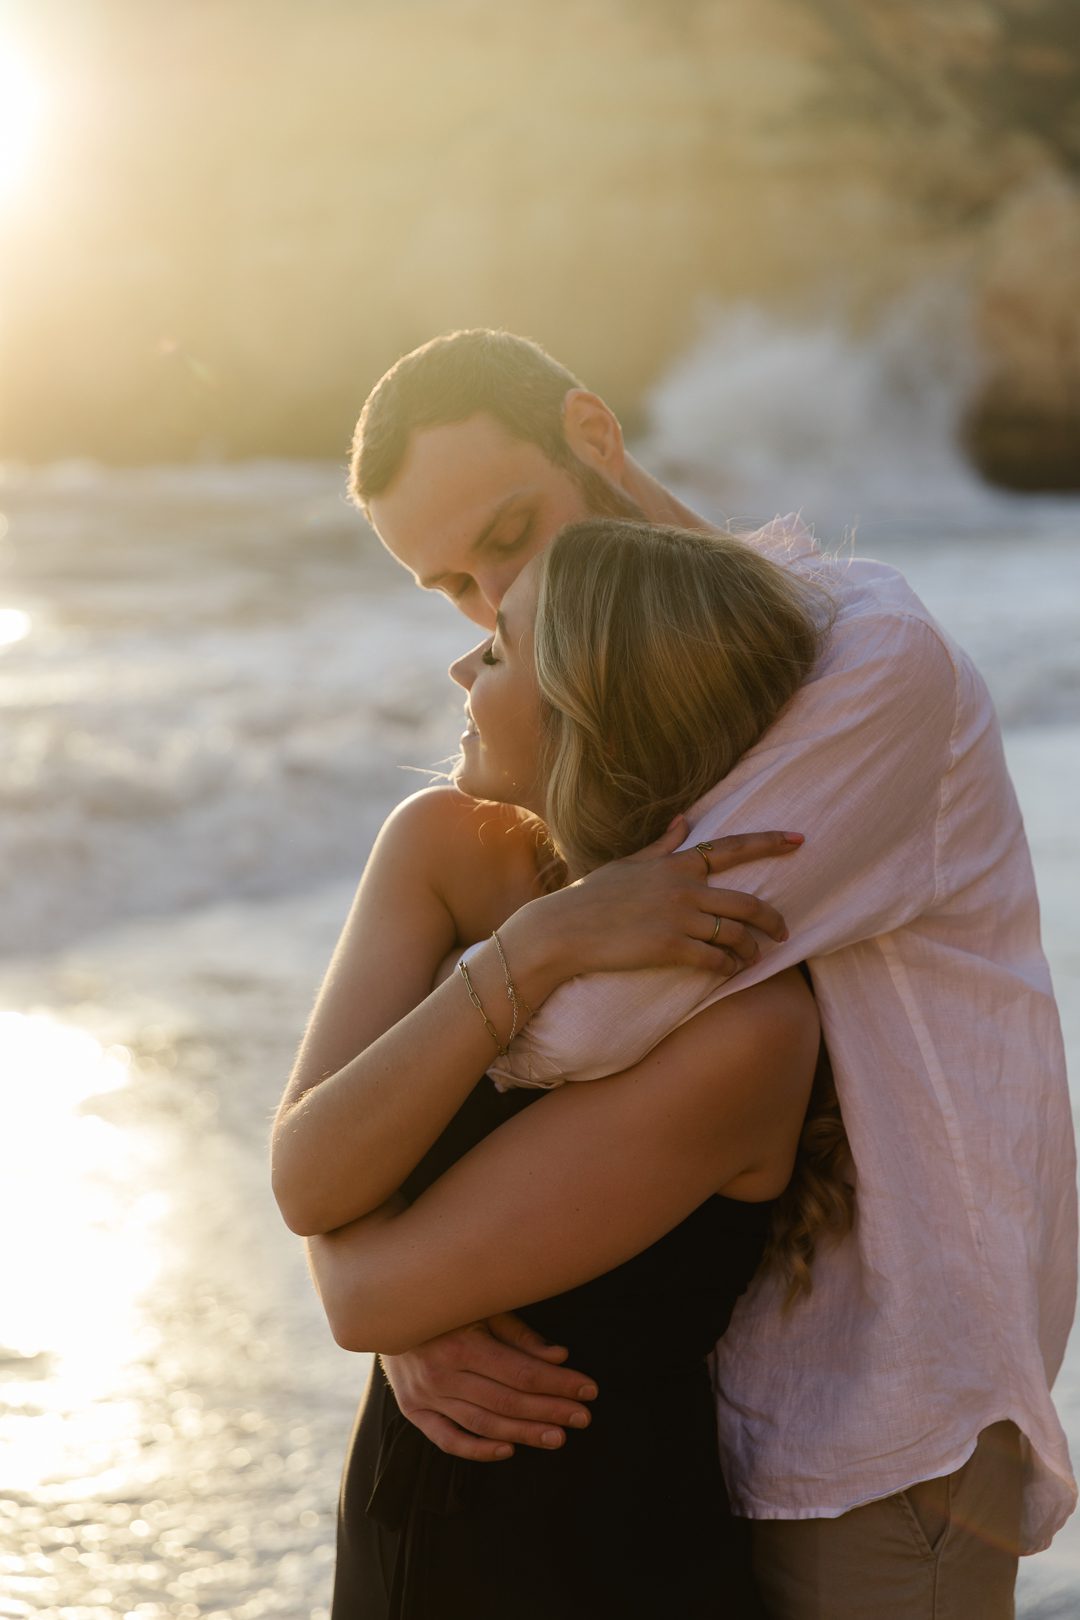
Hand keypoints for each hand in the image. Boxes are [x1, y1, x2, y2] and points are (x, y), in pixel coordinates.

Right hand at [379, 1312, 597, 1460]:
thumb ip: (518, 1334)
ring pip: (483, 1424)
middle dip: (550, 1411)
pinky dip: (477, 1450)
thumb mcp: (481, 1305)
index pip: (522, 1373)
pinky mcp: (412, 1411)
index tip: (589, 1391)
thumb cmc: (443, 1302)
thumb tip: (559, 1356)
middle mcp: (442, 1373)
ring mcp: (425, 1396)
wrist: (382, 1308)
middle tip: (584, 1418)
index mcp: (463, 1342)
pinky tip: (509, 1450)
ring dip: (524, 1433)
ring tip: (558, 1438)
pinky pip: (447, 1439)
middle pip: (507, 1402)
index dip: (559, 1384)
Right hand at [511, 817, 800, 986]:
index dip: (769, 843)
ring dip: (752, 949)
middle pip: (746, 902)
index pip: (732, 848)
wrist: (565, 929)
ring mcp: (678, 918)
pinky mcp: (670, 947)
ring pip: (735, 934)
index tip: (798, 841)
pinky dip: (729, 966)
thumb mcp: (628, 863)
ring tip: (754, 958)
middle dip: (772, 919)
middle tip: (784, 932)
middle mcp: (683, 888)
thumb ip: (661, 845)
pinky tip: (731, 971)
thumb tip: (683, 819)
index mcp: (675, 863)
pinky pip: (715, 958)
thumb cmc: (592, 896)